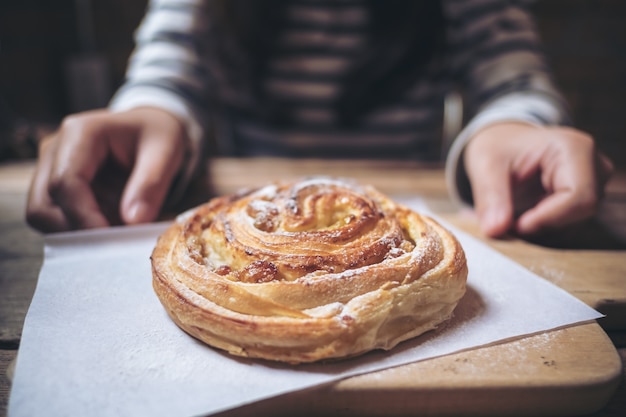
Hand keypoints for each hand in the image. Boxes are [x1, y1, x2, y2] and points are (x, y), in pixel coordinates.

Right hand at [26, 107, 187, 232]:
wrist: (149, 128)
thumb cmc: (157, 135)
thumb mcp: (165, 152)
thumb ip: (151, 184)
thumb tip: (133, 221)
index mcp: (80, 133)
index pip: (65, 184)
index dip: (85, 218)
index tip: (113, 239)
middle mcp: (55, 149)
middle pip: (42, 206)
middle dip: (78, 231)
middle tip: (116, 240)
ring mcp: (49, 168)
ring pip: (43, 216)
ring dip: (79, 232)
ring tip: (117, 227)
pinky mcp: (53, 185)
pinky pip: (56, 218)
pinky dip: (81, 228)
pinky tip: (110, 222)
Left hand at [463, 122, 612, 237]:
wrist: (506, 145)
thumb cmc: (498, 147)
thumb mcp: (486, 165)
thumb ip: (492, 197)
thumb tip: (494, 231)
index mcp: (575, 148)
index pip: (578, 197)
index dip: (546, 218)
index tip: (514, 226)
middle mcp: (594, 167)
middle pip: (579, 214)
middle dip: (540, 225)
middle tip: (505, 224)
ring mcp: (594, 186)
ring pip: (573, 225)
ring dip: (539, 230)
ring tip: (510, 217)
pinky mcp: (585, 201)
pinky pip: (567, 228)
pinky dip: (541, 230)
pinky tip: (522, 219)